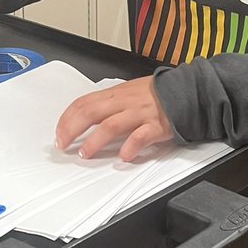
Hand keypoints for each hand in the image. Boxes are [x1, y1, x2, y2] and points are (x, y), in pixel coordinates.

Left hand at [54, 76, 173, 161]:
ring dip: (95, 141)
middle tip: (63, 144)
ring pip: (111, 125)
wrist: (187, 91)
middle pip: (91, 113)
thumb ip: (109, 103)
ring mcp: (140, 114)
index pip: (84, 103)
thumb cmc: (156, 94)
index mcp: (116, 94)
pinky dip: (130, 147)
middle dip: (72, 129)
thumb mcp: (128, 91)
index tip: (59, 133)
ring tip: (85, 153)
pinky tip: (123, 156)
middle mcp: (125, 102)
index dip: (67, 118)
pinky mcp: (156, 126)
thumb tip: (86, 116)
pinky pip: (141, 137)